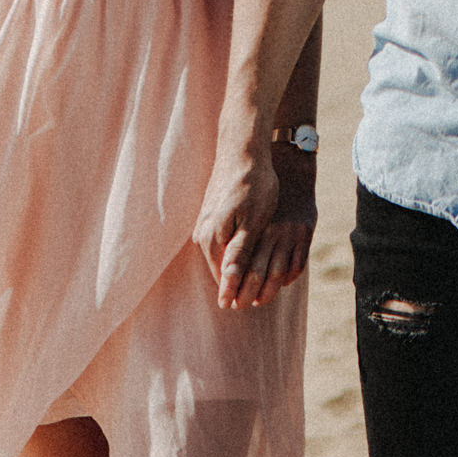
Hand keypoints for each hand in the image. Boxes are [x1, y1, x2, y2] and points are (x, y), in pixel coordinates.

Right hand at [194, 139, 314, 310]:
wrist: (242, 150)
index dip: (237, 293)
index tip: (249, 306)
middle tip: (254, 300)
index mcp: (213, 240)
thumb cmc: (255, 185)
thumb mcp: (253, 222)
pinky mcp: (209, 215)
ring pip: (219, 257)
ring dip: (233, 269)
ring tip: (250, 281)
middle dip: (235, 284)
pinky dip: (232, 252)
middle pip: (219, 270)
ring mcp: (204, 224)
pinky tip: (244, 252)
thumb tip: (228, 281)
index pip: (224, 279)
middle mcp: (203, 235)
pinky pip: (220, 243)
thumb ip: (240, 253)